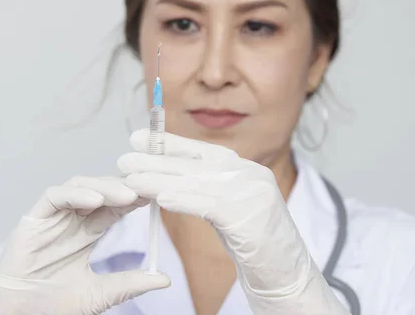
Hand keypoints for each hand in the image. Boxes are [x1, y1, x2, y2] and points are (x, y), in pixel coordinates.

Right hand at [0, 176, 170, 314]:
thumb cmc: (55, 305)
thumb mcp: (101, 293)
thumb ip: (130, 283)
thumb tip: (164, 279)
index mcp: (87, 232)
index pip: (115, 206)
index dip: (135, 199)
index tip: (157, 196)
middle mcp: (71, 219)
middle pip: (101, 190)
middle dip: (124, 187)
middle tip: (147, 188)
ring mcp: (53, 217)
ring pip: (80, 186)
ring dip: (105, 187)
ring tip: (127, 196)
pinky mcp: (33, 218)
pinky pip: (55, 196)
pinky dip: (76, 194)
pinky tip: (96, 200)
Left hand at [118, 129, 348, 314]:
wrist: (289, 277)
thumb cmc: (256, 247)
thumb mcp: (232, 210)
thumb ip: (208, 190)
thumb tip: (169, 181)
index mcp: (247, 170)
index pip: (203, 151)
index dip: (170, 144)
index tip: (140, 138)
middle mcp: (252, 176)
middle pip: (196, 164)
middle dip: (157, 160)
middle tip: (125, 158)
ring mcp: (254, 194)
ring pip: (198, 183)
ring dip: (160, 180)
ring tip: (130, 179)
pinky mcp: (252, 217)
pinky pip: (210, 205)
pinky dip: (184, 200)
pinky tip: (160, 198)